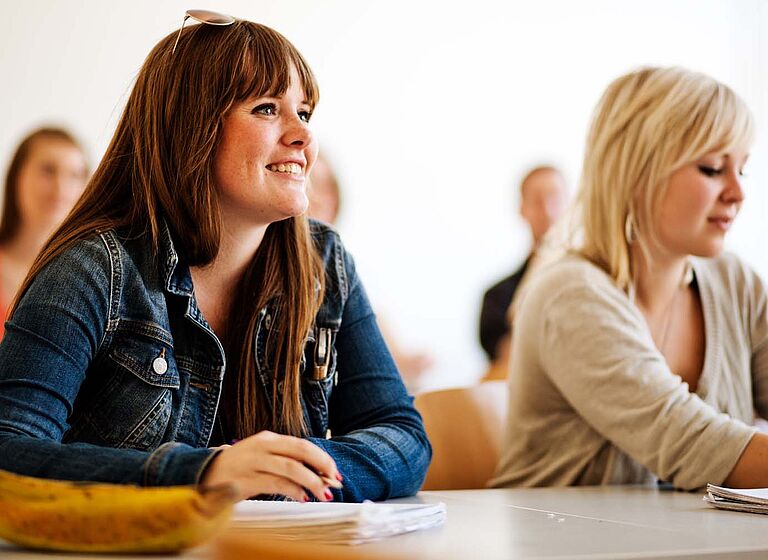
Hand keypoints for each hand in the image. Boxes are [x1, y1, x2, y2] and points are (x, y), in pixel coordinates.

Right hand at [200, 430, 339, 501]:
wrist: (205, 474)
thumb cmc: (240, 468)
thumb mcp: (263, 457)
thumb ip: (286, 462)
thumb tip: (317, 474)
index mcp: (268, 439)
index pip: (301, 444)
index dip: (322, 457)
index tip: (334, 472)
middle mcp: (262, 447)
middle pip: (300, 452)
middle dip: (321, 466)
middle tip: (334, 481)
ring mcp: (253, 463)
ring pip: (291, 468)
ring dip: (311, 481)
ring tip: (323, 493)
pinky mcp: (245, 480)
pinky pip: (276, 484)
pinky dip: (293, 491)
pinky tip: (302, 498)